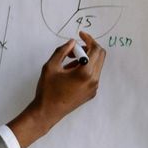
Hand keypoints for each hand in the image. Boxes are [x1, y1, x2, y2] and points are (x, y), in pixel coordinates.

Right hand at [8, 31, 104, 147]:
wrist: (47, 112)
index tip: (80, 35)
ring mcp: (94, 87)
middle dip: (89, 48)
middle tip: (73, 50)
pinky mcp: (91, 93)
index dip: (89, 39)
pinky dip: (85, 69)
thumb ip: (62, 51)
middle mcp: (94, 80)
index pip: (95, 49)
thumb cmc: (47, 90)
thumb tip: (72, 42)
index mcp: (85, 72)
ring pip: (97, 65)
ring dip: (86, 59)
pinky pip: (93, 75)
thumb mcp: (50, 67)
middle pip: (100, 56)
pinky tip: (70, 74)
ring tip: (68, 63)